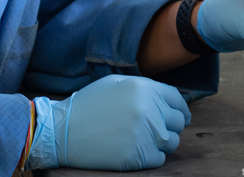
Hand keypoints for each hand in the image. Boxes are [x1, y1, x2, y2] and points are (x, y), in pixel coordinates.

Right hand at [53, 75, 189, 170]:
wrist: (63, 131)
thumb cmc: (89, 105)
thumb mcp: (116, 84)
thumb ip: (144, 87)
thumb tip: (168, 99)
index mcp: (144, 89)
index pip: (177, 100)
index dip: (181, 109)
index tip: (180, 116)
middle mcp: (148, 110)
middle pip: (177, 122)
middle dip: (169, 125)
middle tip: (156, 129)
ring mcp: (144, 134)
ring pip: (172, 141)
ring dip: (162, 142)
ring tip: (144, 139)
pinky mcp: (138, 156)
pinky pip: (160, 159)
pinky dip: (151, 156)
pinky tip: (135, 150)